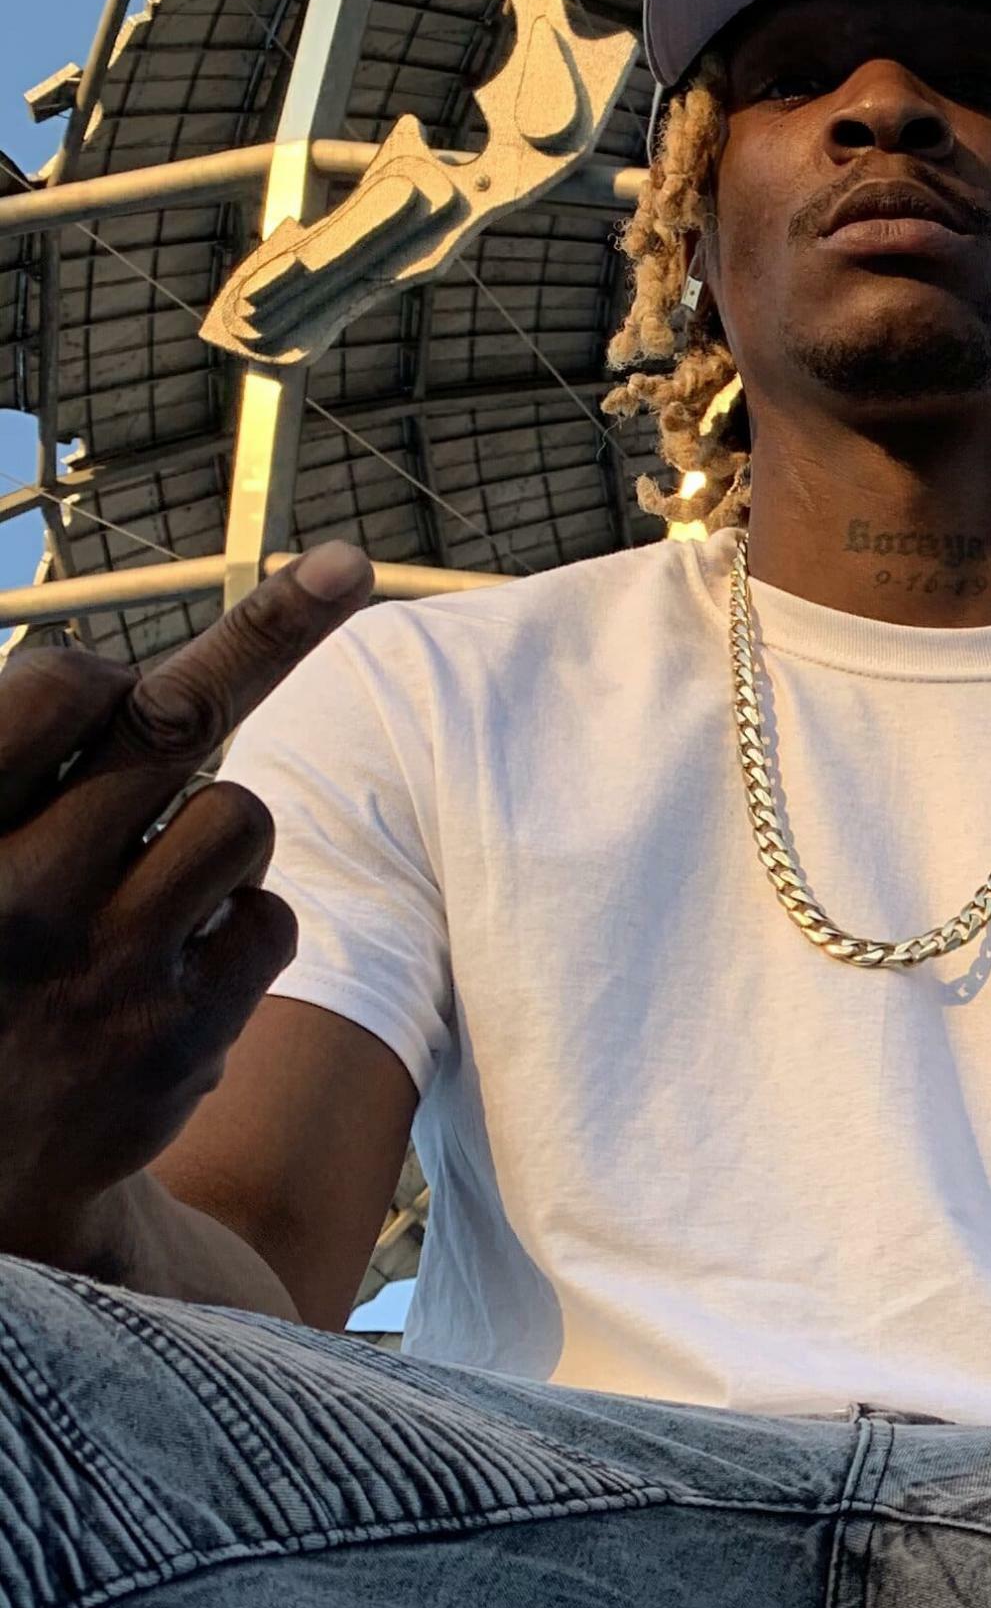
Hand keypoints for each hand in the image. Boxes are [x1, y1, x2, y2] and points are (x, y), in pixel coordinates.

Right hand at [0, 544, 371, 1270]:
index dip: (100, 673)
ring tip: (146, 881)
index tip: (121, 671)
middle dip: (273, 634)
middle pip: (179, 719)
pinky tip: (178, 959)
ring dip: (215, 827)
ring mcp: (105, 971)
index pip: (58, 691)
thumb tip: (126, 683)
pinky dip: (242, 920)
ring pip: (239, 815)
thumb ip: (18, 773)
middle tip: (342, 572)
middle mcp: (14, 899)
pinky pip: (270, 915)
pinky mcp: (178, 1036)